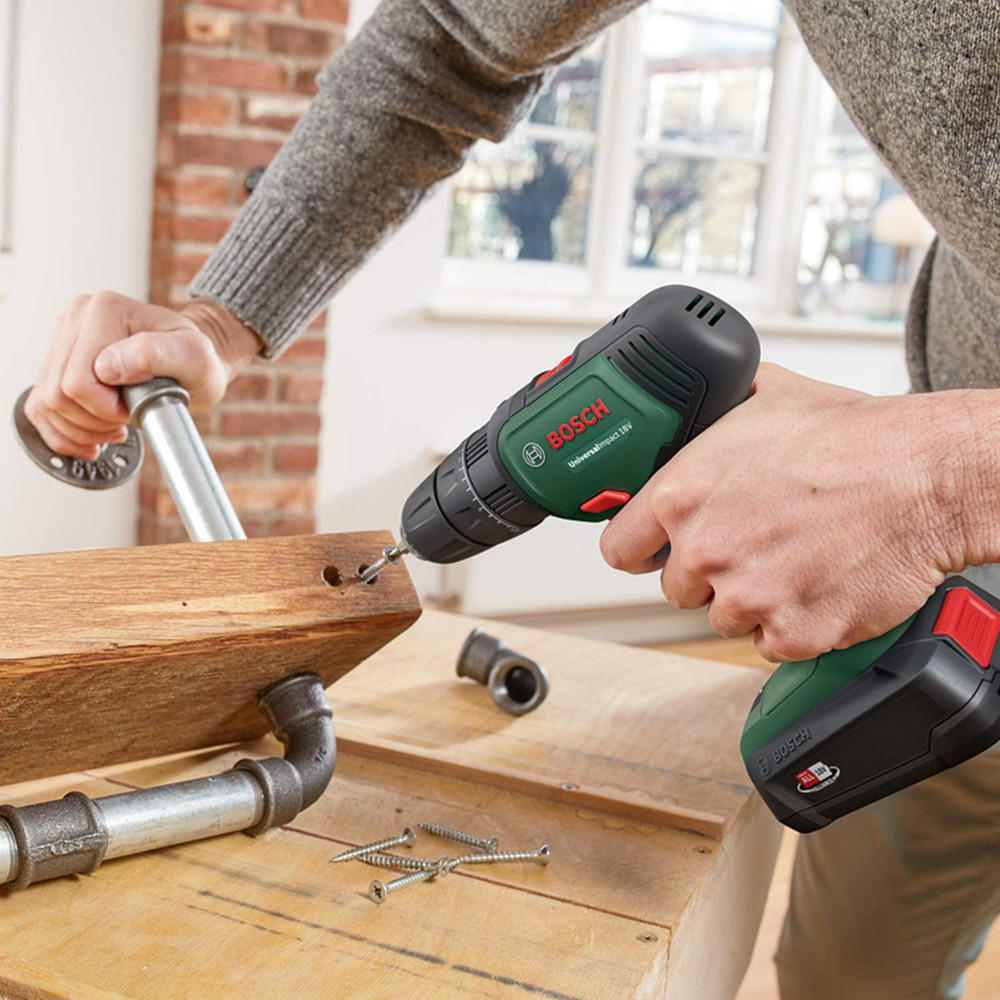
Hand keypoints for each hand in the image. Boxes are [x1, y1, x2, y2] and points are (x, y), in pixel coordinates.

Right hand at [24, 292, 262, 458]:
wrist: (197, 361)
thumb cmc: (200, 360)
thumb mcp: (194, 357)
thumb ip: (154, 355)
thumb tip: (107, 367)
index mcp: (105, 311)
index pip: (78, 382)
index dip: (107, 410)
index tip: (138, 407)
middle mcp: (77, 318)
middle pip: (56, 395)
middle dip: (93, 421)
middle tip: (127, 417)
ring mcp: (64, 338)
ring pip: (44, 404)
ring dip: (79, 429)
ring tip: (115, 426)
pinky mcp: (59, 361)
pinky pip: (41, 407)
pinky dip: (64, 432)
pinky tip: (93, 438)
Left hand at [599, 364, 973, 661]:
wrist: (925, 476)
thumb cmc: (851, 437)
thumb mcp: (762, 395)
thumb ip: (710, 412)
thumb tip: (691, 407)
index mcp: (682, 494)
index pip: (620, 549)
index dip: (641, 549)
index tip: (654, 551)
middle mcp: (706, 549)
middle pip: (677, 588)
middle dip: (707, 572)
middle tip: (753, 542)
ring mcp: (748, 595)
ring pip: (723, 617)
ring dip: (750, 598)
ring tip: (793, 557)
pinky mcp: (793, 632)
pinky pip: (769, 643)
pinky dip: (791, 624)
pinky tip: (816, 583)